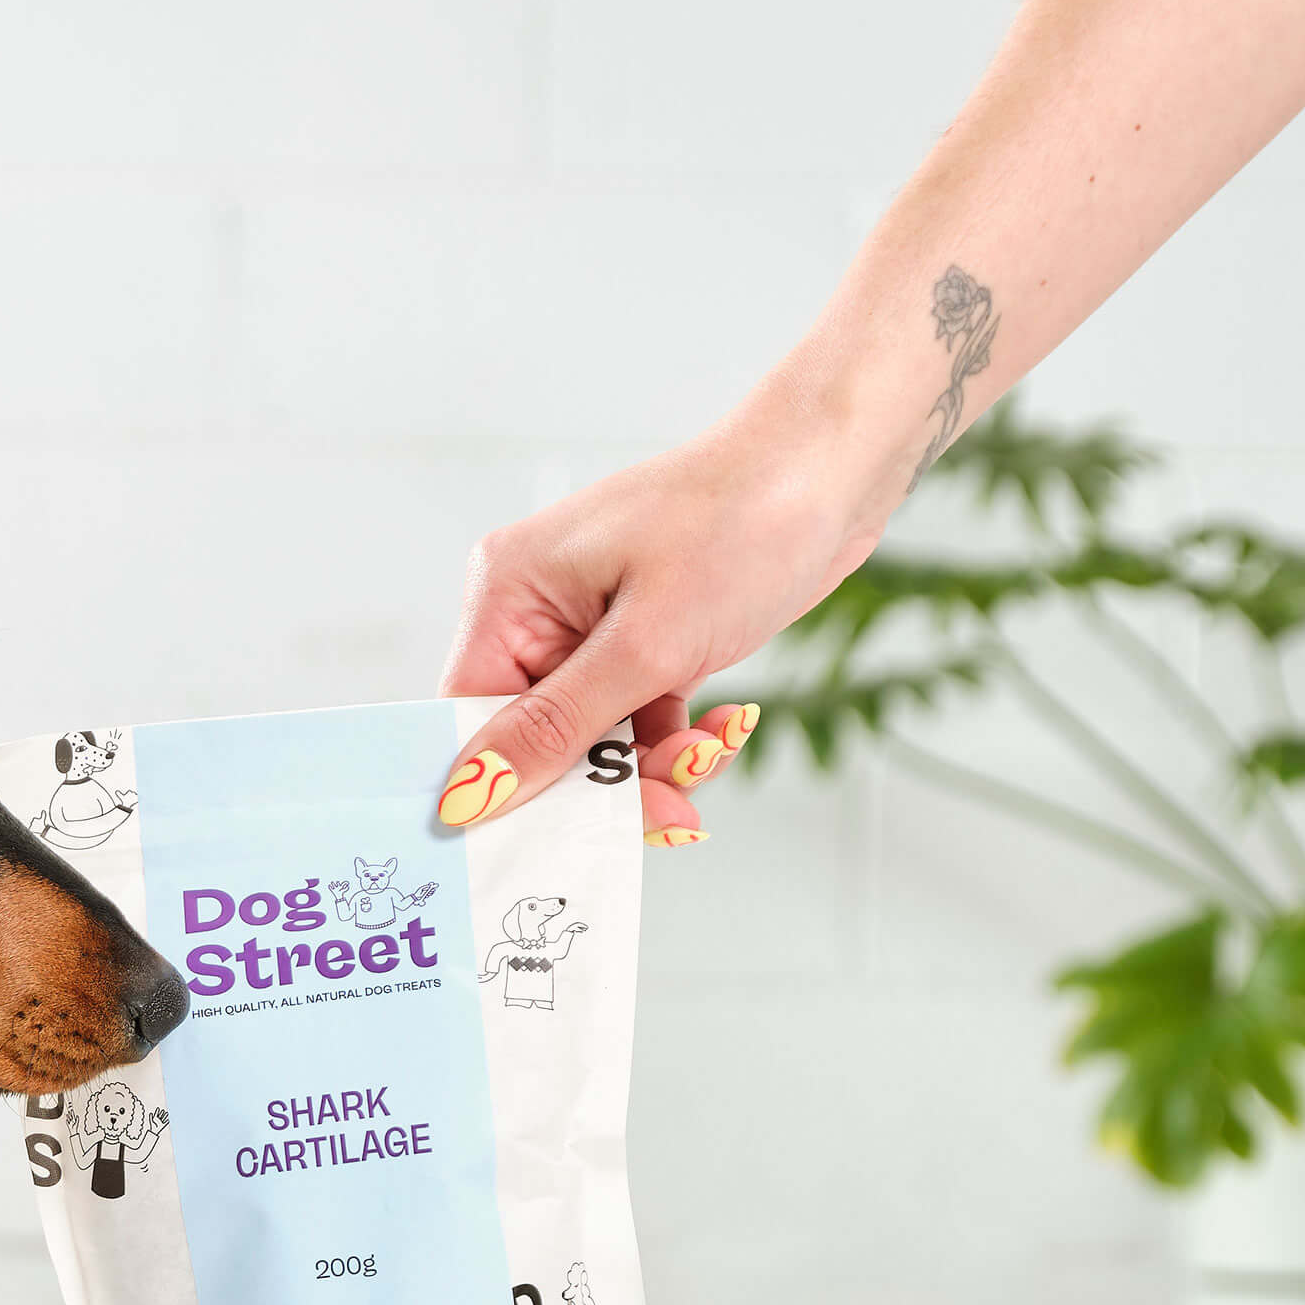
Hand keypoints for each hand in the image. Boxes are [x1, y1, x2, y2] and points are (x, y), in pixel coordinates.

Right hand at [437, 390, 889, 841]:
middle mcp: (537, 608)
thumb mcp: (646, 644)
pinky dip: (680, 739)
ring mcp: (591, 625)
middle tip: (665, 810)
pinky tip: (726, 727)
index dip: (502, 780)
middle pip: (534, 735)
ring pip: (593, 737)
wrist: (837, 472)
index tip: (556, 832)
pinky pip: (637, 718)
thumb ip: (555, 728)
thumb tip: (467, 796)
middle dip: (603, 777)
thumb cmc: (743, 524)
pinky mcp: (644, 639)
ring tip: (710, 753)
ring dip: (654, 764)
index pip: (467, 712)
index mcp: (508, 590)